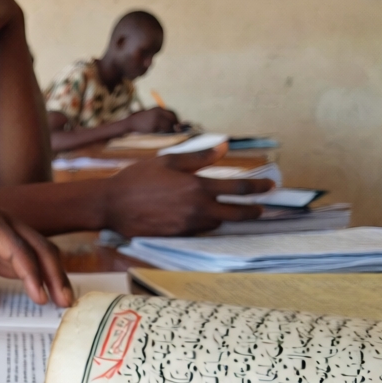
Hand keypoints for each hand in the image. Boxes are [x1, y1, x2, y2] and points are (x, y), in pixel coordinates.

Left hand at [0, 205, 72, 309]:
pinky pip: (27, 259)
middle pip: (37, 245)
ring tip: (64, 300)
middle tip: (64, 301)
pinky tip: (48, 294)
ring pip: (38, 251)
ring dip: (52, 274)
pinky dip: (40, 275)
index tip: (39, 297)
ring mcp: (3, 233)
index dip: (31, 273)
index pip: (16, 247)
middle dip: (53, 273)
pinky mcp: (1, 247)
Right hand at [101, 148, 274, 236]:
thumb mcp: (168, 161)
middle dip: (253, 210)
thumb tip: (224, 146)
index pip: (239, 188)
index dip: (258, 188)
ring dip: (227, 218)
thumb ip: (199, 157)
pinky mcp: (178, 236)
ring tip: (232, 212)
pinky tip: (204, 219)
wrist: (111, 205)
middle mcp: (198, 209)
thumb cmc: (136, 178)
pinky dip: (206, 224)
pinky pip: (200, 231)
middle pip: (237, 213)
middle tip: (261, 208)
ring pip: (218, 224)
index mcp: (198, 186)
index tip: (270, 187)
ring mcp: (188, 225)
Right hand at [124, 107, 179, 133]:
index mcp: (158, 109)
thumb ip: (161, 117)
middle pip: (172, 118)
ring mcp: (156, 119)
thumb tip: (174, 123)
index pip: (172, 113)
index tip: (177, 125)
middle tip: (176, 130)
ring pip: (169, 124)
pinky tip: (161, 132)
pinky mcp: (154, 125)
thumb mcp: (152, 115)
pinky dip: (165, 131)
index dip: (176, 120)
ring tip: (167, 131)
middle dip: (175, 124)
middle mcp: (158, 112)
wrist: (131, 123)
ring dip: (170, 129)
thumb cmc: (142, 120)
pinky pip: (163, 129)